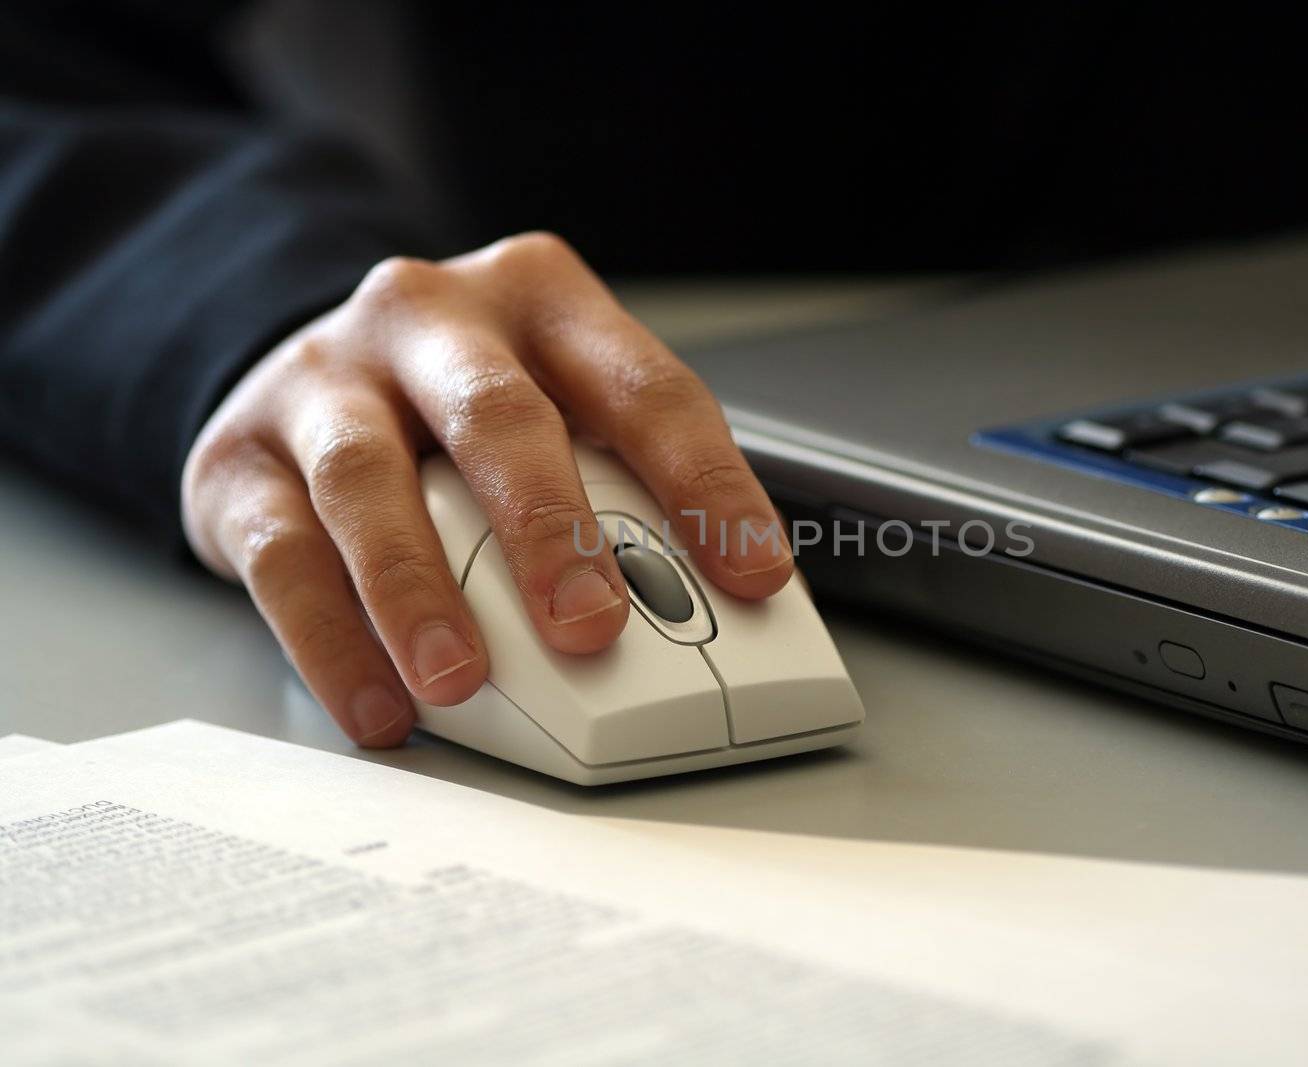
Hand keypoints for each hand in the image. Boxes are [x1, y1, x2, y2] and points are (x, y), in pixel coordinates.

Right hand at [182, 233, 792, 746]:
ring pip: (371, 480)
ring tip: (460, 680)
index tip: (754, 578)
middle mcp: (432, 320)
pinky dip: (332, 640)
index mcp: (542, 301)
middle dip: (549, 529)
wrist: (311, 373)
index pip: (645, 388)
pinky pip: (282, 553)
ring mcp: (326, 379)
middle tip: (592, 628)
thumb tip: (711, 617)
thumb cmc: (465, 410)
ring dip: (419, 590)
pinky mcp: (240, 455)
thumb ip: (626, 492)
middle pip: (499, 416)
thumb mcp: (560, 411)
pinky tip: (380, 704)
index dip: (706, 485)